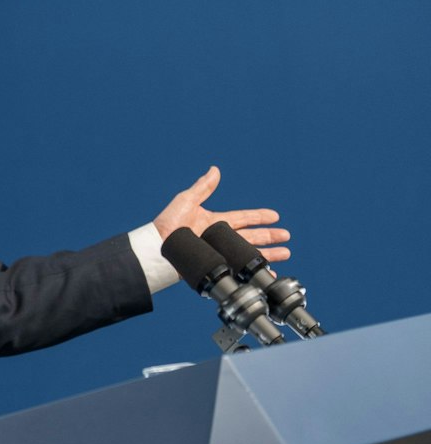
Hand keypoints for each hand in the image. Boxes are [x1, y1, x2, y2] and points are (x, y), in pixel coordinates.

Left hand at [154, 166, 290, 261]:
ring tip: (285, 255)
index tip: (275, 217)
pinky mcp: (214, 266)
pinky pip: (237, 270)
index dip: (259, 217)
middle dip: (269, 237)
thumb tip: (214, 169)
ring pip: (247, 254)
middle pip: (250, 237)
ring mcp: (217, 253)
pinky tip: (265, 273)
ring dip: (266, 255)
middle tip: (287, 238)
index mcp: (214, 222)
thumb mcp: (186, 202)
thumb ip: (202, 188)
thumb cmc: (167, 225)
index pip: (242, 218)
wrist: (156, 249)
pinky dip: (251, 272)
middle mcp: (218, 239)